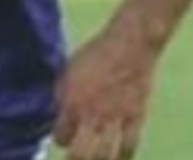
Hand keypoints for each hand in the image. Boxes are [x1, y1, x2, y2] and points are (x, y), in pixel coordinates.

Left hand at [53, 28, 158, 159]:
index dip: (61, 138)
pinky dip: (122, 157)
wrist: (129, 44)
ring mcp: (114, 118)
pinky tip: (118, 157)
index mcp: (72, 101)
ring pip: (104, 156)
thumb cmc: (97, 52)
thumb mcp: (70, 68)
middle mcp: (91, 114)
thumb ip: (62, 93)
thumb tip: (57, 113)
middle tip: (76, 157)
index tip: (64, 138)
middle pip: (80, 154)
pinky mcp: (135, 118)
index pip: (60, 136)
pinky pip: (128, 148)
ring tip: (95, 158)